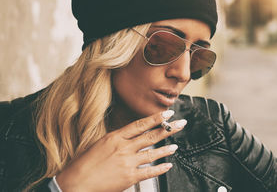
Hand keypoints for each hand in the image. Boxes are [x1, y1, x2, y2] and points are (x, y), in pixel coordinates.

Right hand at [56, 110, 185, 191]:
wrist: (75, 184)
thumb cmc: (83, 165)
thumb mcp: (99, 144)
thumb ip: (116, 140)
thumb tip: (129, 137)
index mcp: (114, 137)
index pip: (140, 124)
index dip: (156, 118)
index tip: (168, 112)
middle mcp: (123, 148)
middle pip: (151, 136)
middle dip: (169, 128)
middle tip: (181, 123)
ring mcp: (127, 162)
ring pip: (152, 153)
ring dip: (166, 149)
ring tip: (175, 146)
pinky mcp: (129, 177)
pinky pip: (149, 171)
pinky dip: (160, 168)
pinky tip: (168, 165)